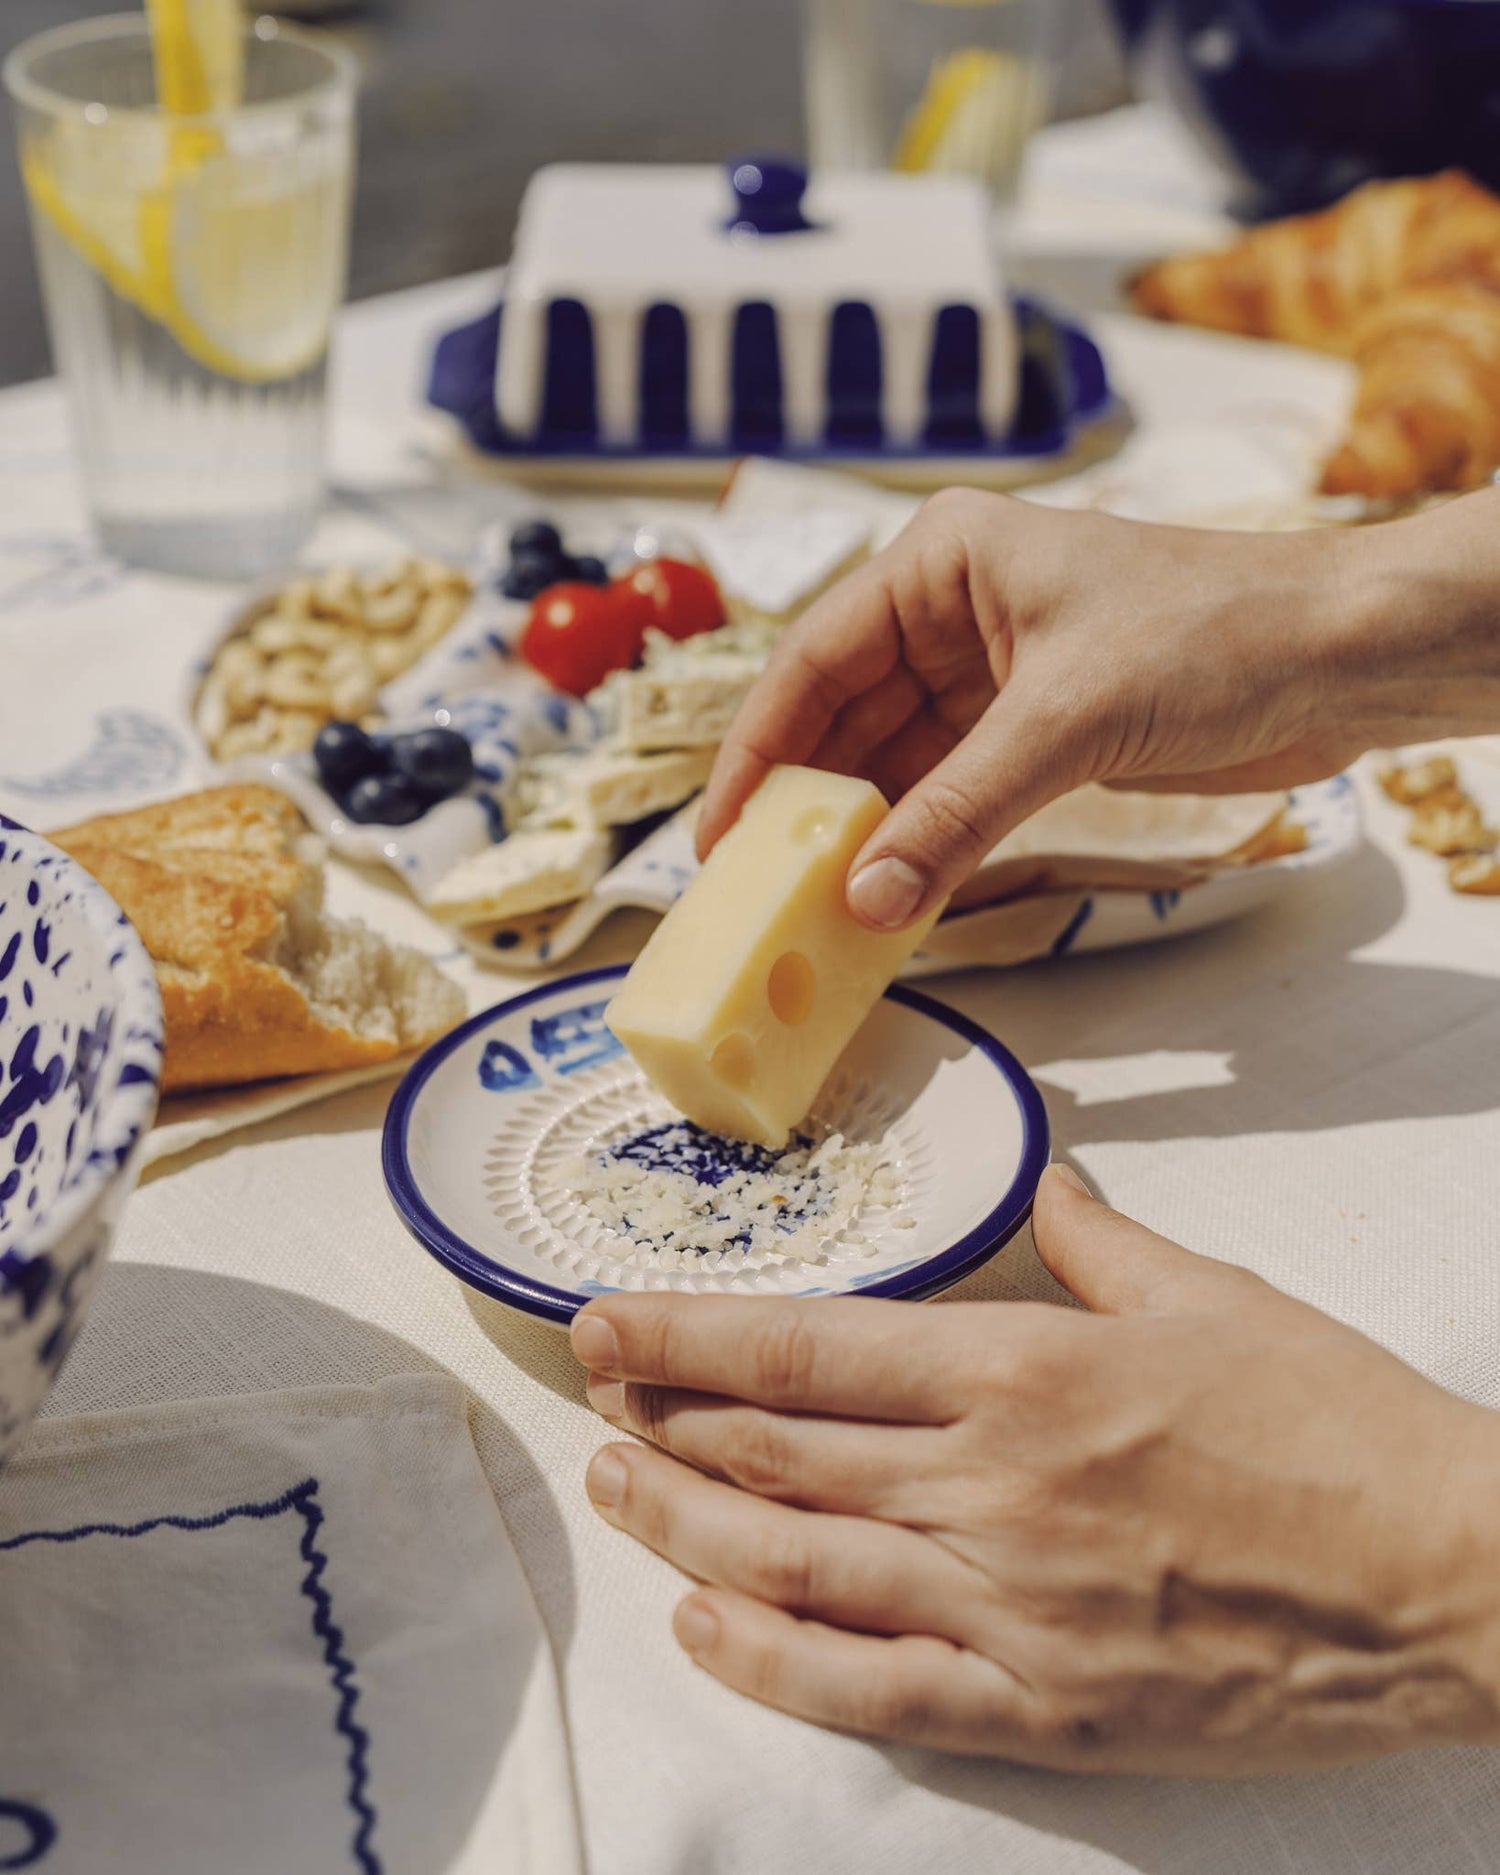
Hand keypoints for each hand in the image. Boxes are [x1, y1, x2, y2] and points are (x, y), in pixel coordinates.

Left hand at [571, 1166, 1499, 1773]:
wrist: (1451, 1579)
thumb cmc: (1335, 1424)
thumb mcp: (1210, 1294)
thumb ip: (1095, 1240)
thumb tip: (1044, 1184)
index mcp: (1025, 1369)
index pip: (804, 1350)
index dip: (683, 1337)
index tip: (603, 1322)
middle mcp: (991, 1487)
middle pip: (774, 1456)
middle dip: (661, 1423)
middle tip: (591, 1398)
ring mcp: (1010, 1608)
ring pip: (797, 1568)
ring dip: (683, 1532)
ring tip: (613, 1495)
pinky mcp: (1044, 1709)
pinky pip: (875, 1692)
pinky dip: (773, 1664)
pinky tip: (704, 1631)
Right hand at [697, 487, 1499, 930]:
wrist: (1342, 656)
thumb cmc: (1215, 632)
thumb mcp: (1063, 721)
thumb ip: (956, 814)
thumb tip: (866, 900)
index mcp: (945, 560)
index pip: (816, 659)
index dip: (760, 750)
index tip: (723, 831)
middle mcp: (958, 611)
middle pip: (848, 715)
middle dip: (811, 800)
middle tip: (759, 887)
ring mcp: (998, 673)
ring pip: (900, 761)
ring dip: (869, 832)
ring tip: (817, 906)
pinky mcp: (1040, 730)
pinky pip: (955, 792)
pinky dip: (926, 843)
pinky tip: (894, 894)